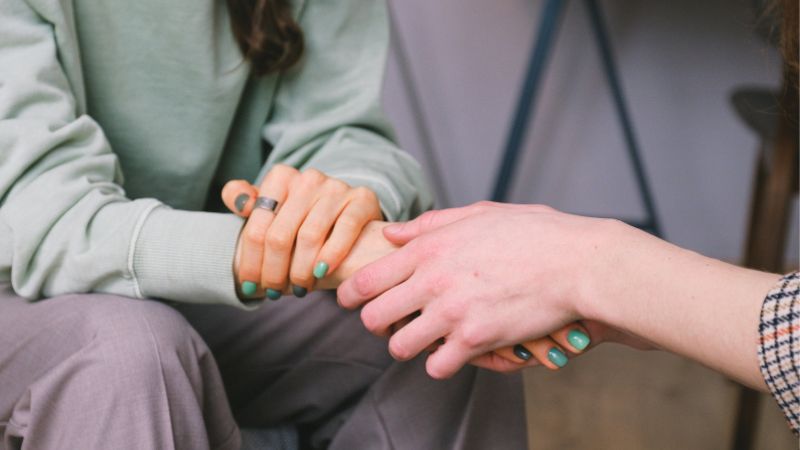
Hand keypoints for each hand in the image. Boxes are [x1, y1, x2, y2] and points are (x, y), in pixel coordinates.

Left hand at [222, 165, 381, 297]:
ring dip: (301, 271)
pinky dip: (332, 254)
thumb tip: (239, 202)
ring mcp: (336, 187)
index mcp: (281, 177)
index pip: (257, 226)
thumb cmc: (301, 217)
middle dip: (274, 271)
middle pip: (280, 235)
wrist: (347, 212)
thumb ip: (244, 199)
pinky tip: (322, 273)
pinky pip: (345, 229)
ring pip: (309, 236)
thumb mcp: (271, 207)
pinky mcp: (362, 199)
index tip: (249, 286)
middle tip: (274, 293)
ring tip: (299, 289)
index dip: (250, 261)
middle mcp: (308, 178)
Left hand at [337, 201, 623, 377]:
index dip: (350, 294)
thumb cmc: (533, 234)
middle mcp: (433, 280)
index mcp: (429, 248)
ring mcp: (452, 312)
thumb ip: (430, 224)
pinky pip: (437, 366)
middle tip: (390, 323)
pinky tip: (452, 352)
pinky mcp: (476, 340)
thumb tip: (392, 232)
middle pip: (373, 317)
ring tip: (422, 340)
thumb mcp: (479, 214)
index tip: (350, 301)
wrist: (577, 263)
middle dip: (376, 324)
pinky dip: (441, 363)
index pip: (366, 279)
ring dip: (407, 346)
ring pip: (399, 346)